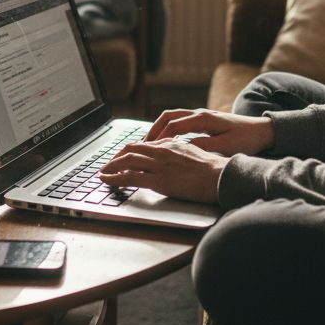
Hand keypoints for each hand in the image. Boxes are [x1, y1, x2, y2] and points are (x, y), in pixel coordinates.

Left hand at [98, 139, 228, 202]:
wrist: (221, 176)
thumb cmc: (213, 169)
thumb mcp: (193, 154)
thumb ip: (179, 153)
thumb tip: (171, 159)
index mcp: (170, 144)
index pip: (144, 144)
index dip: (129, 151)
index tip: (122, 158)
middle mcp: (161, 151)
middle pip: (131, 149)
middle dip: (116, 157)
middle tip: (108, 165)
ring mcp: (158, 165)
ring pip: (127, 161)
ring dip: (111, 166)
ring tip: (103, 173)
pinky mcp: (158, 180)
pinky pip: (130, 177)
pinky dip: (114, 178)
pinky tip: (107, 180)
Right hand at [144, 108, 275, 156]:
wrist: (263, 130)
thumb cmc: (247, 140)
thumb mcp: (226, 146)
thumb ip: (204, 146)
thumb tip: (182, 148)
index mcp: (204, 119)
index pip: (173, 126)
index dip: (158, 138)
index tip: (147, 150)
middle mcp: (200, 113)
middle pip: (168, 117)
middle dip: (152, 130)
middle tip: (140, 146)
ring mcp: (201, 115)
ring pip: (172, 117)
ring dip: (158, 128)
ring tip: (148, 143)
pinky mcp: (204, 120)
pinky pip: (179, 121)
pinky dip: (167, 128)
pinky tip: (164, 141)